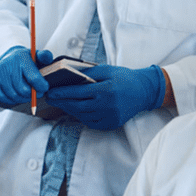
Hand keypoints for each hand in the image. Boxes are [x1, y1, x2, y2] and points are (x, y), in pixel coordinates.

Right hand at [0, 46, 52, 105]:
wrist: (6, 59)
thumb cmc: (24, 61)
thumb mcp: (36, 56)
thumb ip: (45, 56)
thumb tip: (47, 57)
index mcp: (21, 57)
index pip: (34, 78)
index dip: (41, 87)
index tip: (44, 89)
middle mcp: (7, 64)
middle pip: (23, 90)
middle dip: (32, 95)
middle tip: (35, 95)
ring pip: (13, 95)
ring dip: (21, 99)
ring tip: (26, 96)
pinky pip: (1, 97)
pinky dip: (10, 100)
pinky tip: (15, 96)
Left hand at [46, 64, 165, 129]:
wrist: (144, 91)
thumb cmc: (124, 78)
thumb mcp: (107, 70)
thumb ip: (88, 72)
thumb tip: (68, 75)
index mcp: (106, 90)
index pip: (78, 92)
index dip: (62, 93)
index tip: (50, 92)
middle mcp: (108, 105)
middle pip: (77, 106)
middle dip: (62, 102)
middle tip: (51, 98)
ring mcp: (110, 117)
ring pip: (82, 115)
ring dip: (70, 109)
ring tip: (62, 102)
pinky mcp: (111, 124)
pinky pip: (90, 122)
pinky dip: (82, 116)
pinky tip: (77, 109)